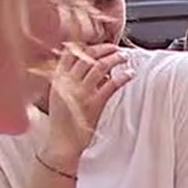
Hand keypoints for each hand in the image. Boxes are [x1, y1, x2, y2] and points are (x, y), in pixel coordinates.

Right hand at [47, 42, 131, 160]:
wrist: (61, 142)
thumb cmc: (61, 120)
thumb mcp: (58, 96)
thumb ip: (68, 81)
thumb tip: (88, 69)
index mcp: (58, 79)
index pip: (70, 54)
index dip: (86, 45)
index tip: (98, 44)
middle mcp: (68, 82)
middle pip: (87, 56)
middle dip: (104, 49)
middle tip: (116, 49)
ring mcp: (81, 92)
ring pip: (100, 67)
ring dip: (115, 59)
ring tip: (125, 58)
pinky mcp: (94, 104)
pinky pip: (111, 85)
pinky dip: (122, 77)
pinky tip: (129, 75)